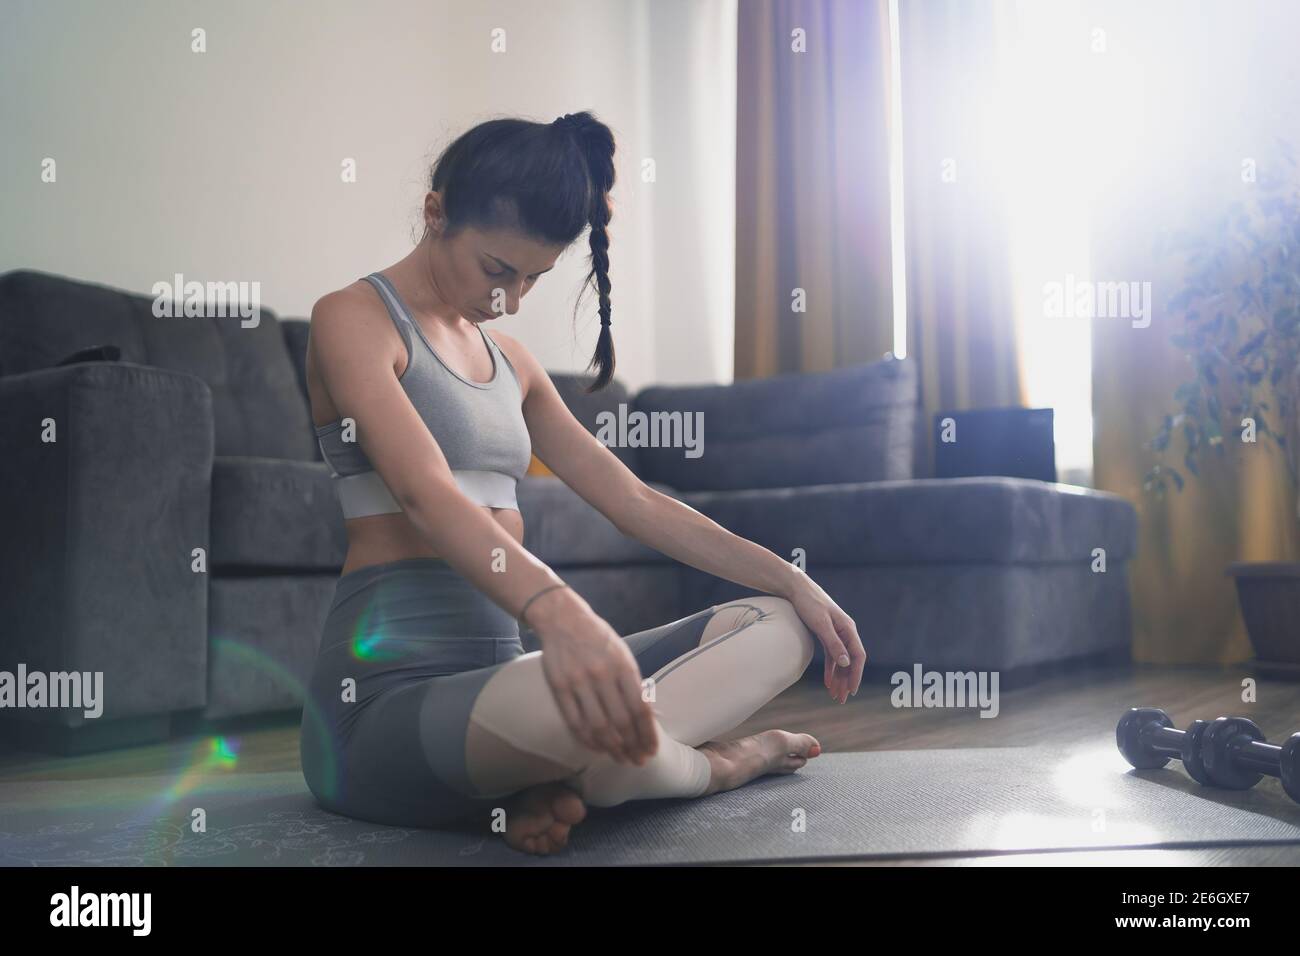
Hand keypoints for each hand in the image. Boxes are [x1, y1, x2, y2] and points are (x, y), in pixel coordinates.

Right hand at [526, 588, 658, 765]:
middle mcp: (602, 674)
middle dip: (632, 746)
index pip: (640, 708)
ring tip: (621, 759)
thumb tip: (649, 717)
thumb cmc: (599, 639)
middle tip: (638, 761)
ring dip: (612, 748)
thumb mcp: (623, 654)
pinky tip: (598, 748)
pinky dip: (588, 739)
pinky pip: (574, 721)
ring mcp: (578, 682)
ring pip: (598, 726)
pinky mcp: (559, 687)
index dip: (647, 734)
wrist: (563, 619)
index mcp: (623, 665)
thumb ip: (634, 683)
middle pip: (621, 721)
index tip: (652, 750)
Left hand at [786, 574, 865, 703]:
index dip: (856, 674)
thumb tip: (847, 663)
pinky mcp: (825, 634)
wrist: (796, 588)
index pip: (857, 656)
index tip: (852, 690)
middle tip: (841, 699)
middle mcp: (845, 632)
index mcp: (848, 629)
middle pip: (849, 661)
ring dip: (838, 678)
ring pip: (840, 661)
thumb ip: (833, 643)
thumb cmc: (809, 603)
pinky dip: (830, 669)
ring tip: (834, 694)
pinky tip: (827, 682)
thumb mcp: (821, 624)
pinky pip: (831, 656)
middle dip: (846, 681)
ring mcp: (835, 633)